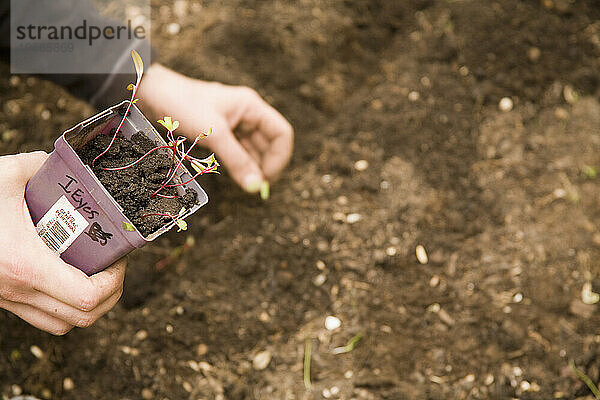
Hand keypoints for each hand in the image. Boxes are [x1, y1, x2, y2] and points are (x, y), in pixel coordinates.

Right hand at [0, 152, 125, 334]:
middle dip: (110, 295)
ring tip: (96, 273)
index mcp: (26, 265)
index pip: (88, 297)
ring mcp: (9, 299)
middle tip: (114, 266)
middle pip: (83, 318)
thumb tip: (62, 162)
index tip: (119, 258)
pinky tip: (68, 274)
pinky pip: (43, 316)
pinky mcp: (3, 298)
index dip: (115, 282)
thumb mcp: (4, 175)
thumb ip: (38, 164)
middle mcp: (18, 290)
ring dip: (89, 305)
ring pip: (62, 324)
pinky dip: (64, 304)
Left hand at [138, 64, 293, 195]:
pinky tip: (233, 175)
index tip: (266, 178)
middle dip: (265, 165)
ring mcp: (234, 124)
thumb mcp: (214, 134)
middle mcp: (247, 114)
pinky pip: (237, 151)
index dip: (279, 158)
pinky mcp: (220, 132)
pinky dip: (238, 164)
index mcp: (252, 107)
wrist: (152, 94)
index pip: (282, 133)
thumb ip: (237, 161)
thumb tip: (256, 187)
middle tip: (254, 187)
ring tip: (243, 184)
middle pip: (269, 144)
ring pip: (253, 150)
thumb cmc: (183, 104)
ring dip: (251, 167)